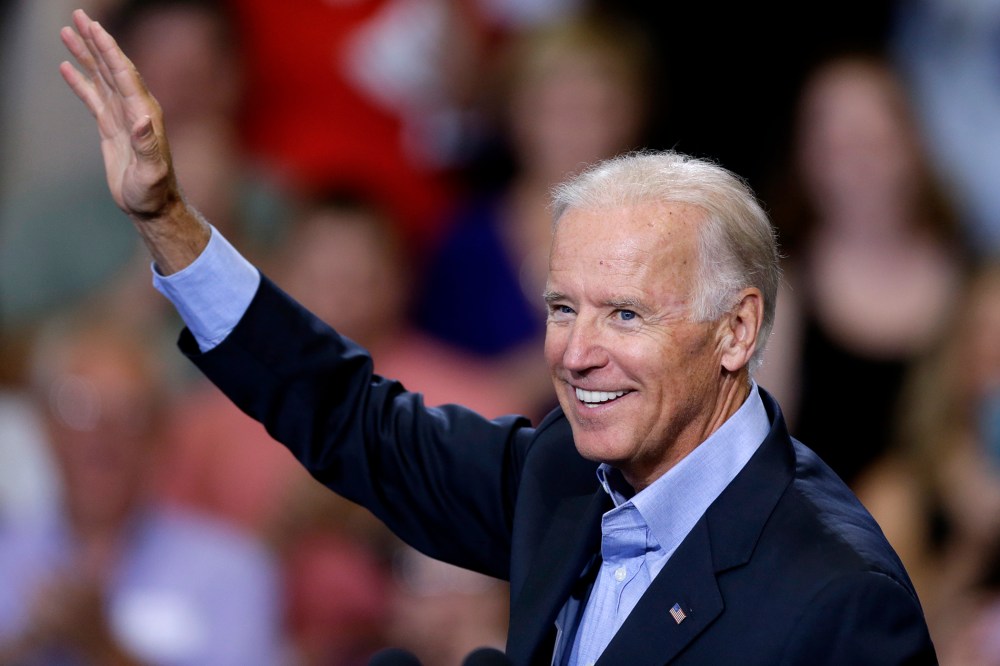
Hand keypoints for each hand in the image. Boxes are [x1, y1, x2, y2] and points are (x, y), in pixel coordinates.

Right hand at [59, 9, 177, 218]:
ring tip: (68, 31)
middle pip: (113, 67)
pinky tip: (67, 66)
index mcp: (145, 114)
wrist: (153, 206)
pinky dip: (81, 81)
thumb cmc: (154, 192)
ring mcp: (122, 117)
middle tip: (78, 15)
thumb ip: (147, 145)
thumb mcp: (152, 172)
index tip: (94, 28)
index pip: (125, 74)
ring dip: (86, 54)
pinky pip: (94, 97)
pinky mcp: (112, 127)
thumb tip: (141, 119)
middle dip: (96, 41)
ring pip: (102, 78)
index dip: (109, 50)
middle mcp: (135, 109)